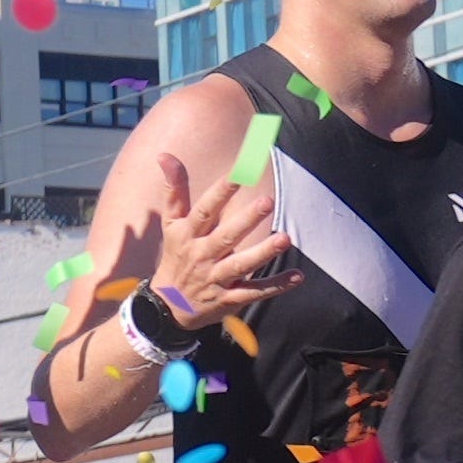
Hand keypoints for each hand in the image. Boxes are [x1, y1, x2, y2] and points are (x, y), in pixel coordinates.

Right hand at [144, 153, 292, 324]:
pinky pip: (254, 291)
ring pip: (242, 265)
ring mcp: (216, 278)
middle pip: (226, 236)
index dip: (221, 192)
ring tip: (285, 238)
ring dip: (263, 252)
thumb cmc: (176, 256)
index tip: (239, 173)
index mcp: (188, 234)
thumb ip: (175, 190)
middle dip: (246, 220)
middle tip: (267, 201)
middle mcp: (202, 255)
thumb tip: (165, 155)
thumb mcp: (171, 224)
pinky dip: (276, 286)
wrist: (166, 307)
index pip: (205, 210)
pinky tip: (297, 276)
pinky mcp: (228, 298)